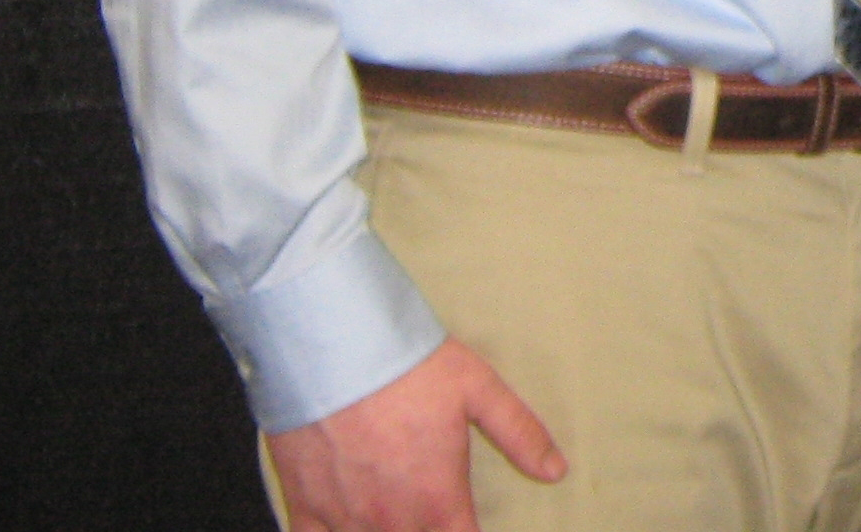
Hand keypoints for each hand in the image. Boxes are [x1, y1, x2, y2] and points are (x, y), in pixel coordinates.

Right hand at [267, 340, 565, 531]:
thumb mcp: (480, 390)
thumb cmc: (410, 366)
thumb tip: (556, 470)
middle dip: (430, 531)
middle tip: (432, 508)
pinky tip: (349, 524)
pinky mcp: (304, 508)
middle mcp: (390, 520)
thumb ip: (521, 434)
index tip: (469, 523)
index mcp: (436, 499)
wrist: (335, 348)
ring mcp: (343, 519)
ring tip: (398, 513)